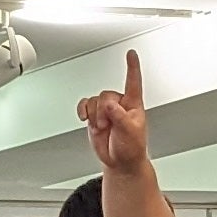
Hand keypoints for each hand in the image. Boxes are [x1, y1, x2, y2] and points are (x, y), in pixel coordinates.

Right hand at [77, 51, 149, 172]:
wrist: (120, 162)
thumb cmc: (131, 148)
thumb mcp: (130, 132)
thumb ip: (120, 117)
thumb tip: (109, 105)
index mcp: (133, 104)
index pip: (133, 82)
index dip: (132, 67)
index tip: (131, 53)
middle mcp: (119, 104)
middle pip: (106, 95)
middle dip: (104, 112)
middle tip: (107, 126)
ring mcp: (106, 110)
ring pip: (94, 101)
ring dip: (95, 116)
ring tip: (102, 128)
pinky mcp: (95, 116)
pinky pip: (85, 105)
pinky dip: (83, 110)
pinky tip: (84, 117)